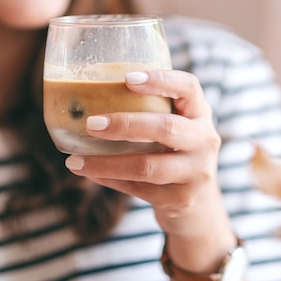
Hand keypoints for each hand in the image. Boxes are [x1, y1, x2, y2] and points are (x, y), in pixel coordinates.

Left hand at [63, 69, 225, 236]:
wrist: (198, 202)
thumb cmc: (173, 150)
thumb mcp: (173, 124)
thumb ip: (148, 108)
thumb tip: (87, 94)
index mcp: (200, 112)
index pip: (188, 88)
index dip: (161, 80)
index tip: (128, 78)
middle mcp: (205, 140)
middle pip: (166, 128)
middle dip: (126, 125)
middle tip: (91, 124)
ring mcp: (196, 173)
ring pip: (148, 166)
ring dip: (107, 163)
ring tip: (75, 161)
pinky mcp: (181, 200)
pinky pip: (139, 189)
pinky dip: (110, 180)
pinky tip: (89, 173)